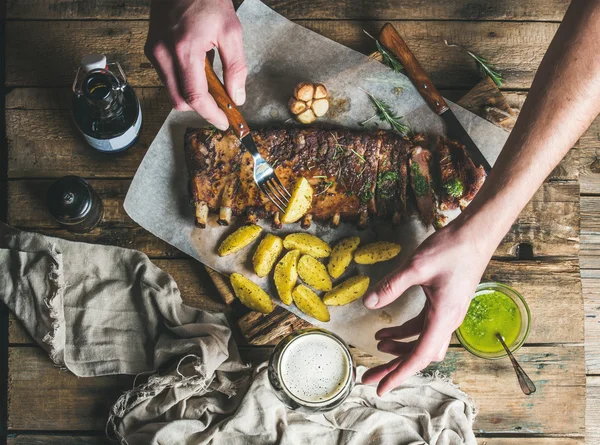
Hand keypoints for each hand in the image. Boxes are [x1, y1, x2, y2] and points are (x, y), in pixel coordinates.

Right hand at [145, 0, 247, 128]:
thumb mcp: (231, 32)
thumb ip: (236, 68)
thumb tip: (237, 97)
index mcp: (184, 49)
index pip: (194, 97)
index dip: (210, 115)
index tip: (224, 122)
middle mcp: (163, 53)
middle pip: (179, 101)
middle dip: (200, 108)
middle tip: (221, 107)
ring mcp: (154, 51)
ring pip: (172, 90)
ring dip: (192, 94)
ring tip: (212, 82)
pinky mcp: (151, 48)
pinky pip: (167, 77)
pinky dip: (184, 81)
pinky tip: (199, 69)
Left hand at [362, 220, 494, 394]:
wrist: (475, 235)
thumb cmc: (451, 249)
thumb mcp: (417, 266)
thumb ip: (391, 286)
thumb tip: (368, 304)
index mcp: (443, 318)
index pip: (418, 356)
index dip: (398, 374)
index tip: (381, 388)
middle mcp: (448, 322)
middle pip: (418, 355)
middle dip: (393, 367)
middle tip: (368, 376)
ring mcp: (446, 314)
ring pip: (421, 343)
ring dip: (399, 350)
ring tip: (375, 349)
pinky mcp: (443, 305)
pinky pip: (423, 328)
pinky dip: (405, 334)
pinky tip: (387, 332)